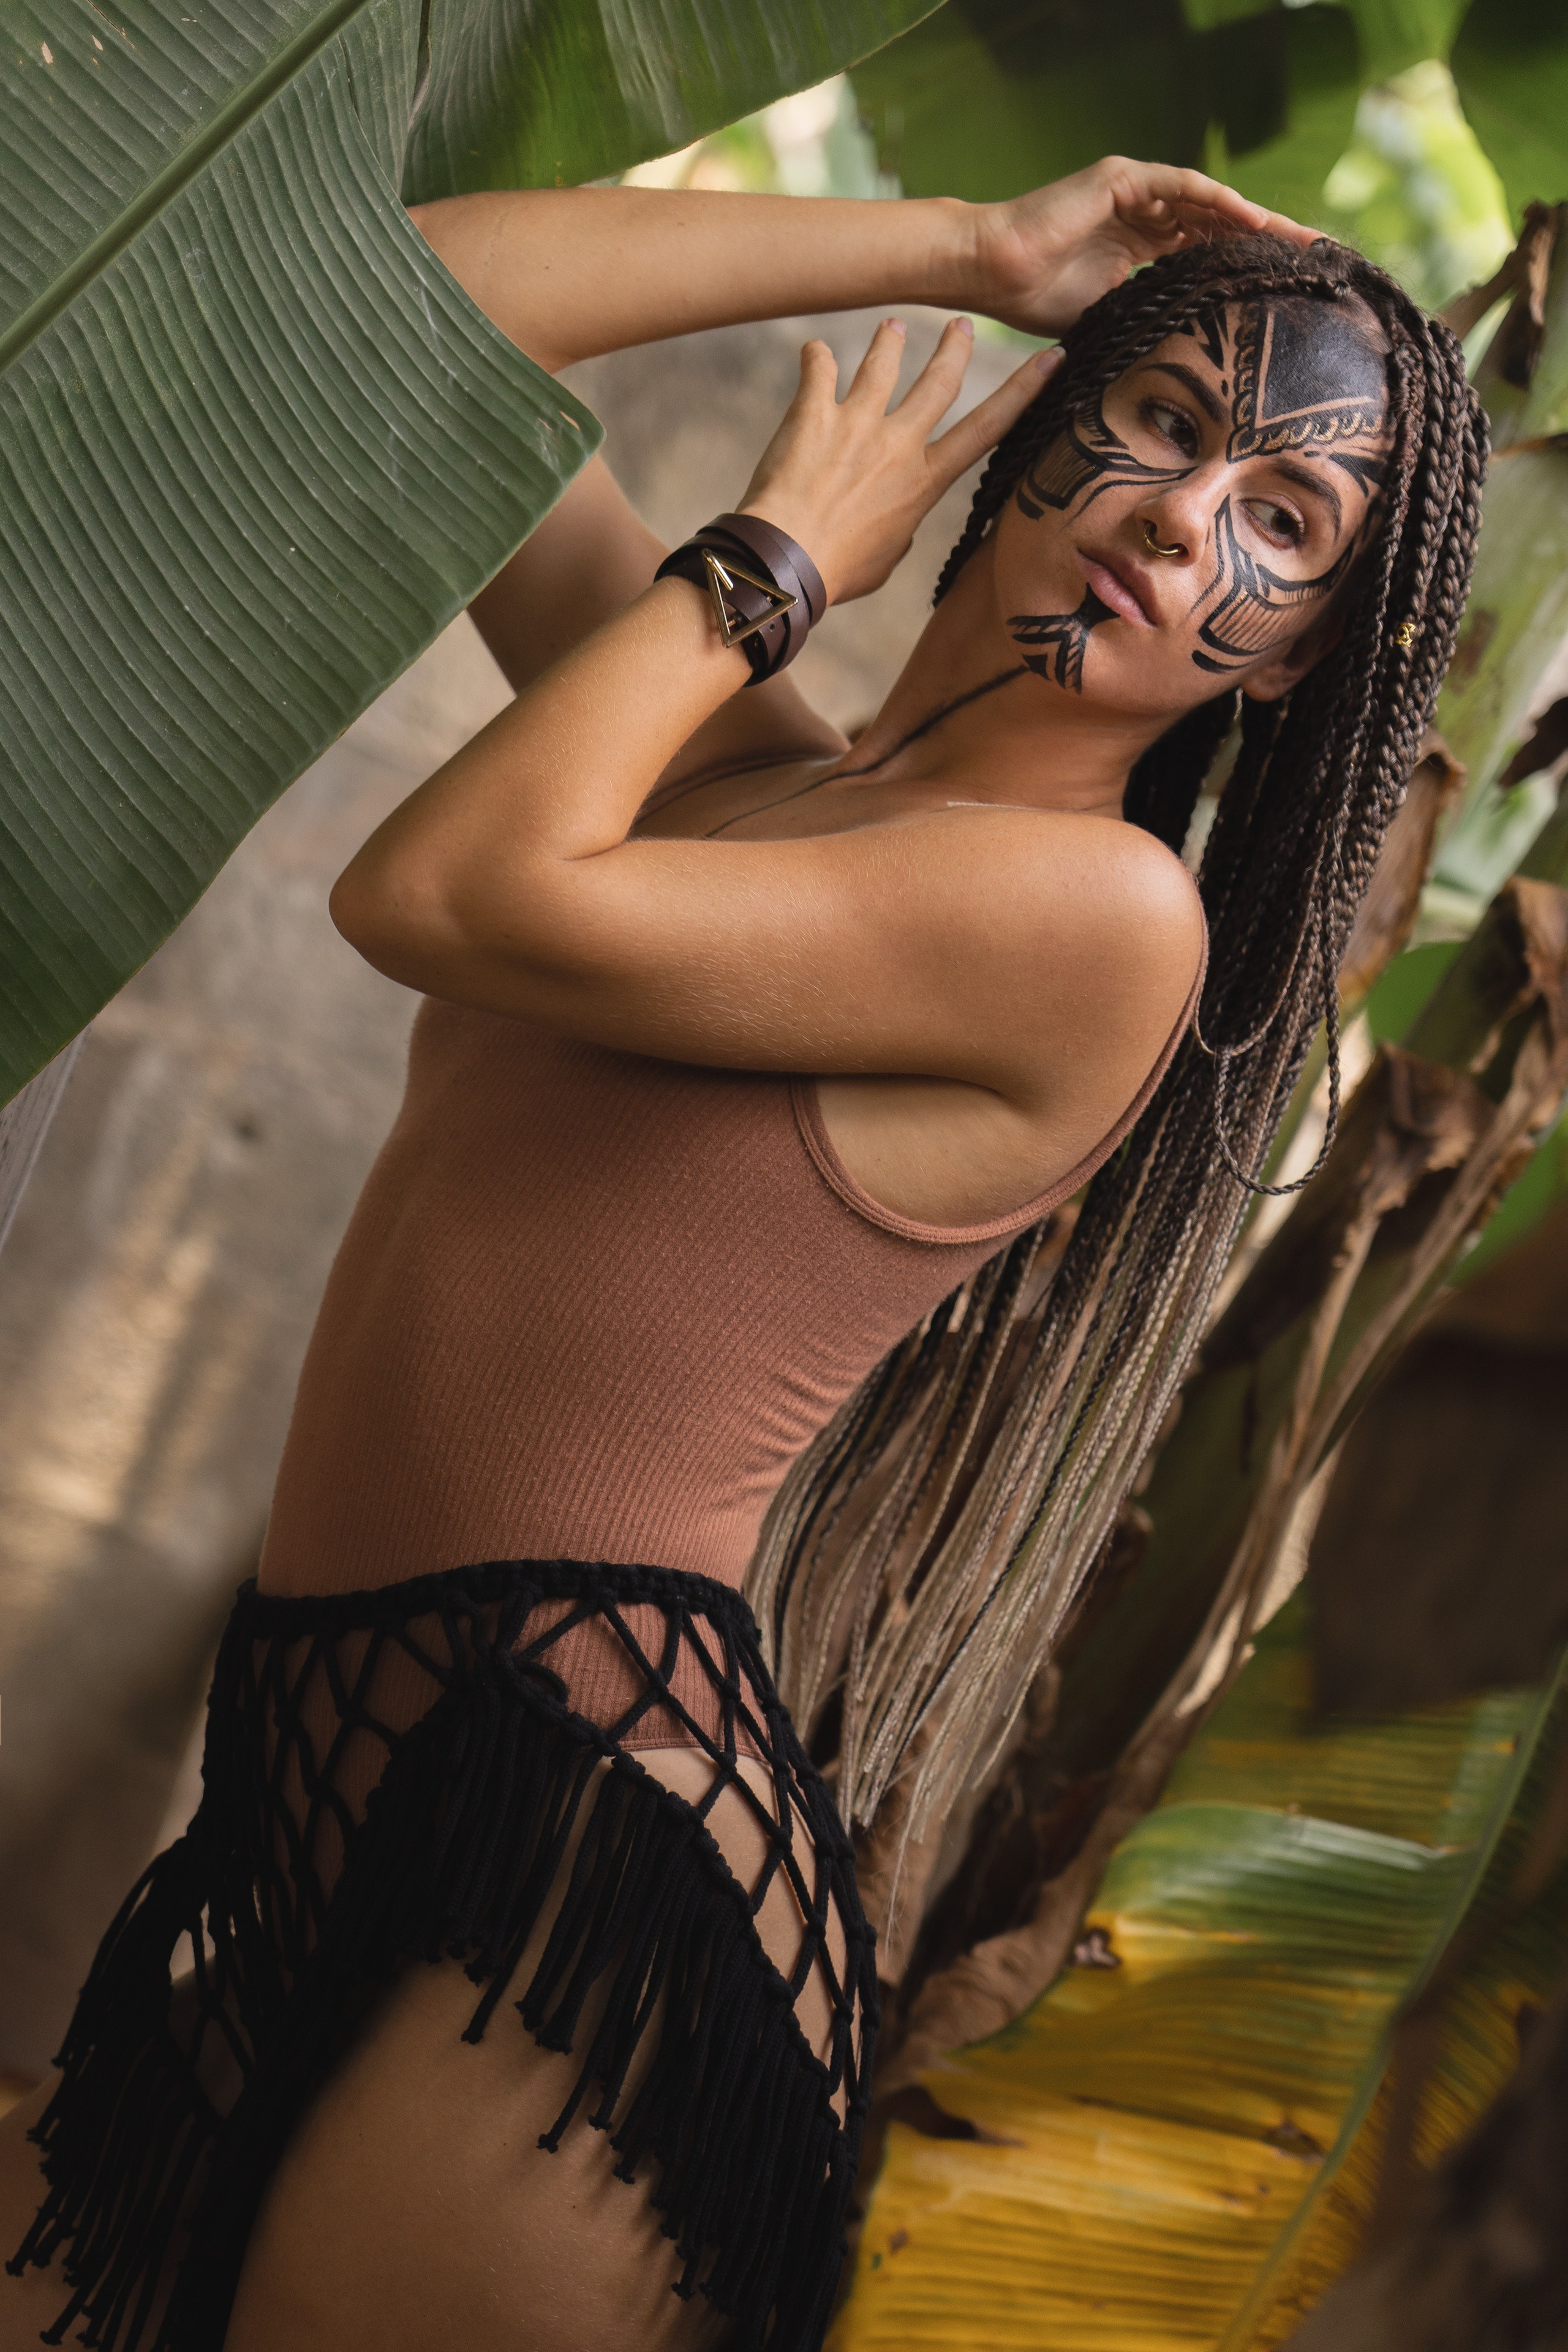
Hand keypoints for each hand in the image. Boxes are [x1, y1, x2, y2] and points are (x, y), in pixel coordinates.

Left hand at [736, 319, 1060, 605]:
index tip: (1052, 357)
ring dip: (890, 342)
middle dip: (954, 348)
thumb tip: (898, 525)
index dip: (1025, 389)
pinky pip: (819, 370)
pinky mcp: (814, 414)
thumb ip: (900, 530)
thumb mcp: (887, 559)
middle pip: (939, 381)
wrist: (788, 560)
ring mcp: (857, 423)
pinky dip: (817, 357)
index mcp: (926, 481)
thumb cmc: (838, 572)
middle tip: (960, 325)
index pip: (989, 427)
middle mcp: (899, 443)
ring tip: (892, 327)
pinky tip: (815, 351)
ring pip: (882, 364)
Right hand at [968, 155, 1318, 337]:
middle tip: (1313, 259)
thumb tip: (1183, 360)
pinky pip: (1182, 186)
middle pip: (1217, 222)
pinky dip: (1217, 200)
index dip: (1243, 265)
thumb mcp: (1108, 317)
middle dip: (1265, 239)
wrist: (993, 274)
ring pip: (1208, 201)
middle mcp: (1143, 211)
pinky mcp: (1122, 178)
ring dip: (1255, 218)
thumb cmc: (1035, 303)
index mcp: (1140, 244)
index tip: (1285, 289)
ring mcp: (1134, 190)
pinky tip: (1252, 218)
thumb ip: (1147, 318)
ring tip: (1296, 238)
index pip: (1205, 250)